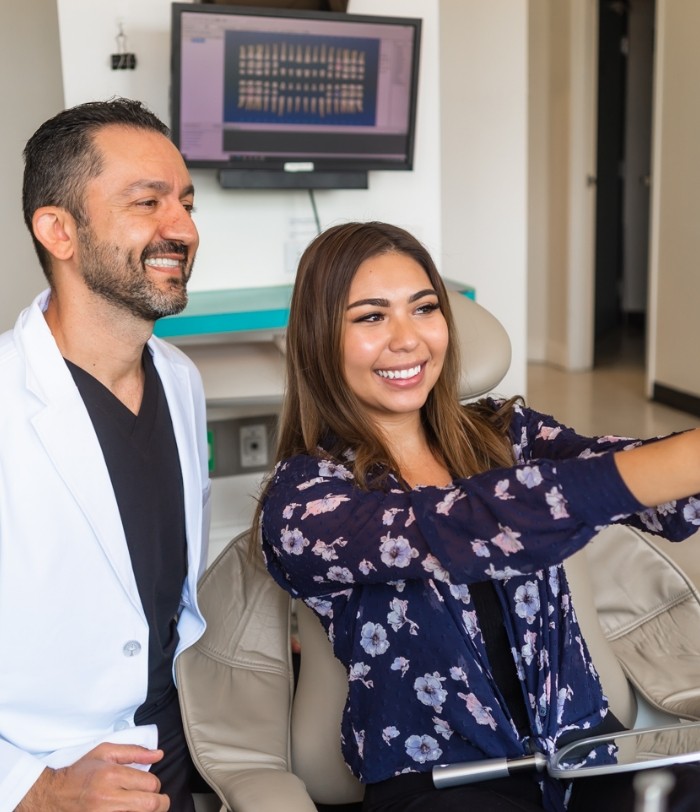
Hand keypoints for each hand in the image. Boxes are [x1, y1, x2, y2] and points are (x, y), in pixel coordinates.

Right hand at [16, 742, 168, 810]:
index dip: (156, 785)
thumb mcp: (105, 752)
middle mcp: (107, 798)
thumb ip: (134, 752)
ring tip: (144, 807)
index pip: (150, 784)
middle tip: (160, 801)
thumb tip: (159, 755)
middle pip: (150, 805)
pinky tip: (130, 811)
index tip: (151, 785)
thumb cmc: (81, 772)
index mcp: (112, 775)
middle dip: (161, 803)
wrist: (53, 795)